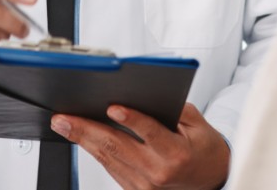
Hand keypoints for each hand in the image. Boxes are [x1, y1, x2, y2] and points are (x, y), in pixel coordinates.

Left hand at [50, 102, 229, 189]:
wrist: (211, 180)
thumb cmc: (205, 149)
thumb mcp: (199, 124)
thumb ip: (174, 108)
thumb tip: (145, 94)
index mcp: (175, 154)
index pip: (150, 134)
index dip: (131, 120)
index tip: (113, 108)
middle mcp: (157, 172)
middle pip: (117, 148)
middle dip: (87, 130)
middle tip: (64, 118)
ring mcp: (144, 185)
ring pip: (108, 159)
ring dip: (84, 140)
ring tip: (65, 125)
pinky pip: (111, 168)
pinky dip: (95, 152)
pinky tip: (82, 138)